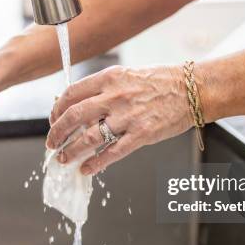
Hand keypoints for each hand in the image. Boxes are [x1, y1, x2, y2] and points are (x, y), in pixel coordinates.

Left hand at [46, 65, 191, 174]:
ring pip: (89, 137)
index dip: (57, 109)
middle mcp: (115, 96)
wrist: (192, 89)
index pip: (72, 94)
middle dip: (57, 132)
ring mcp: (128, 116)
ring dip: (72, 150)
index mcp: (110, 78)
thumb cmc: (162, 81)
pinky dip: (96, 163)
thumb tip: (80, 106)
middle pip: (74, 116)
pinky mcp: (142, 135)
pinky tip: (86, 169)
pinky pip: (112, 153)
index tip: (53, 119)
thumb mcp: (127, 75)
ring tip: (64, 158)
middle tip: (52, 143)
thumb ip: (104, 89)